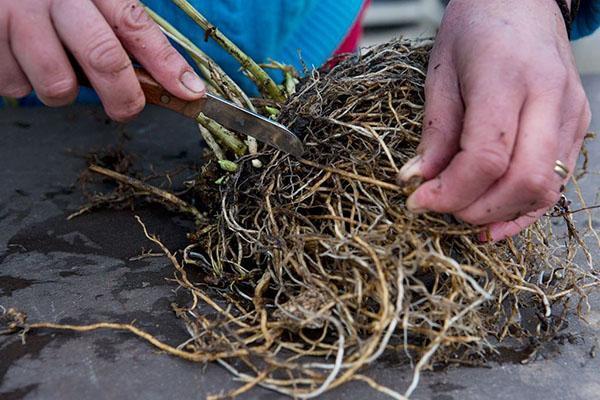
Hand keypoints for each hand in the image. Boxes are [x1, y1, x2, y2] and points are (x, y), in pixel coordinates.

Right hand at [0, 0, 204, 120]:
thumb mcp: (91, 3)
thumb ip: (123, 34)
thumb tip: (173, 81)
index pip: (136, 27)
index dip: (167, 65)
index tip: (190, 93)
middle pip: (104, 59)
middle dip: (125, 97)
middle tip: (128, 108)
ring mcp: (18, 17)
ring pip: (58, 86)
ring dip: (63, 90)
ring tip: (53, 65)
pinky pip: (16, 87)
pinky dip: (23, 83)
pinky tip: (21, 58)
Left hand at [398, 0, 590, 241]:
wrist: (522, 1)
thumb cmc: (475, 29)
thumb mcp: (440, 73)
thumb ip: (435, 132)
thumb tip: (419, 182)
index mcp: (507, 79)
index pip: (486, 158)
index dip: (450, 192)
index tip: (418, 201)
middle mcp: (549, 98)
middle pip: (523, 181)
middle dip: (476, 209)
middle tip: (440, 208)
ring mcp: (571, 113)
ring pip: (546, 189)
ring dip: (501, 214)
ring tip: (463, 214)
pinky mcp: (577, 124)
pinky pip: (557, 181)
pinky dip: (525, 208)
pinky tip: (496, 219)